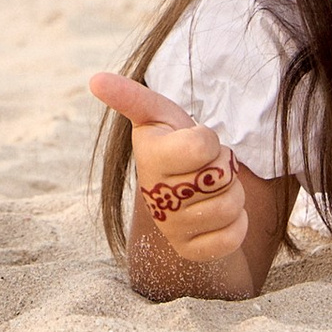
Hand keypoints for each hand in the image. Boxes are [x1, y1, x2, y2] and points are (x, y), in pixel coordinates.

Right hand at [86, 70, 247, 264]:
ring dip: (233, 193)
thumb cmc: (172, 144)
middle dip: (223, 166)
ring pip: (231, 206)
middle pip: (221, 176)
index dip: (209, 140)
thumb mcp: (156, 115)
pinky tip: (217, 214)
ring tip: (211, 188)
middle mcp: (154, 197)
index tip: (195, 141)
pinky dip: (237, 223)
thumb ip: (130, 97)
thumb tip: (94, 80)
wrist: (181, 189)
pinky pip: (233, 235)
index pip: (202, 145)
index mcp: (148, 157)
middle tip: (204, 165)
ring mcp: (171, 228)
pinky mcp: (190, 250)